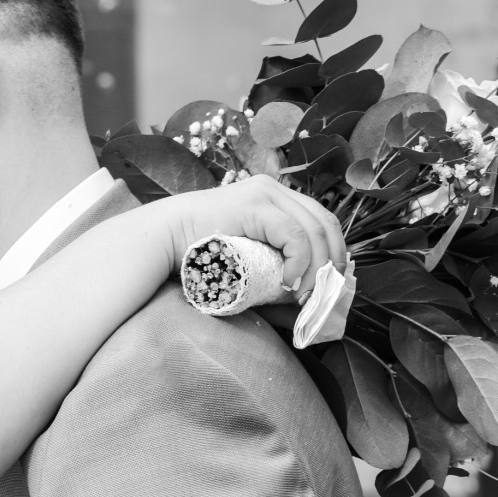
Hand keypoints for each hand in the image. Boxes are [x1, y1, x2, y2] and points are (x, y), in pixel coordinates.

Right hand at [156, 175, 347, 297]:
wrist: (163, 240)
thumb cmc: (199, 255)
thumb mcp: (246, 262)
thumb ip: (273, 276)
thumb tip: (304, 306)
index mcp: (276, 200)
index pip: (322, 221)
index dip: (334, 253)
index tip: (328, 285)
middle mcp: (275, 190)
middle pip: (325, 223)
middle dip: (332, 262)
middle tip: (324, 294)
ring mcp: (266, 194)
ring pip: (315, 229)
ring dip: (318, 266)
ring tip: (305, 294)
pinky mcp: (256, 204)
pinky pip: (293, 234)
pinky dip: (300, 261)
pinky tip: (290, 282)